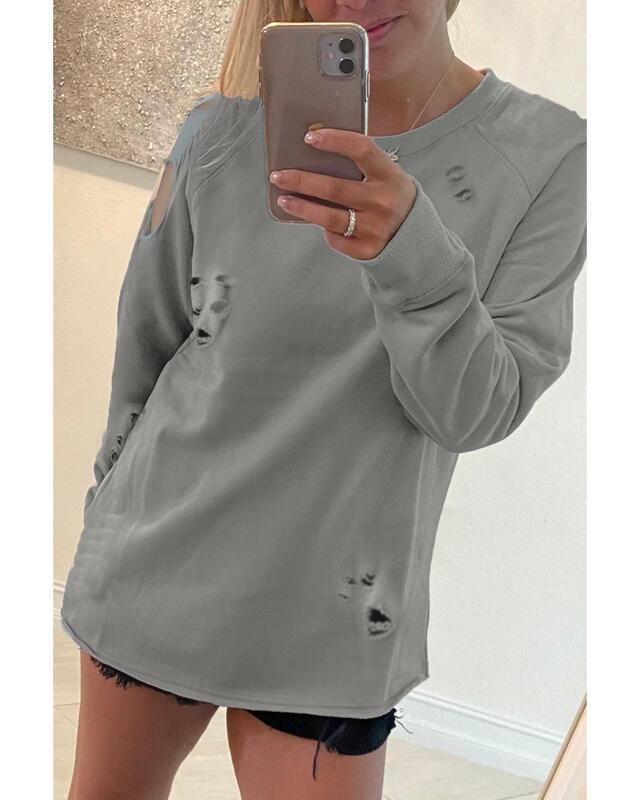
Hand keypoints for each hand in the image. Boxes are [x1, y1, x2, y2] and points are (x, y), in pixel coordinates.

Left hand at [268, 127, 416, 260]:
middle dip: (301, 181)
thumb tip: (315, 153)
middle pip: (334, 188)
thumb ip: (361, 166)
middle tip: (279, 176)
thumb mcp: (386, 177)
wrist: (413, 238)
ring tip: (284, 199)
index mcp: (389, 176)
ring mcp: (375, 228)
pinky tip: (318, 222)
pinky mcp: (366, 250)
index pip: (362, 150)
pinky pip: (335, 239)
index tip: (309, 138)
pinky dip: (325, 230)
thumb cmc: (390, 198)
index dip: (335, 141)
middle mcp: (383, 202)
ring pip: (328, 218)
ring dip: (301, 208)